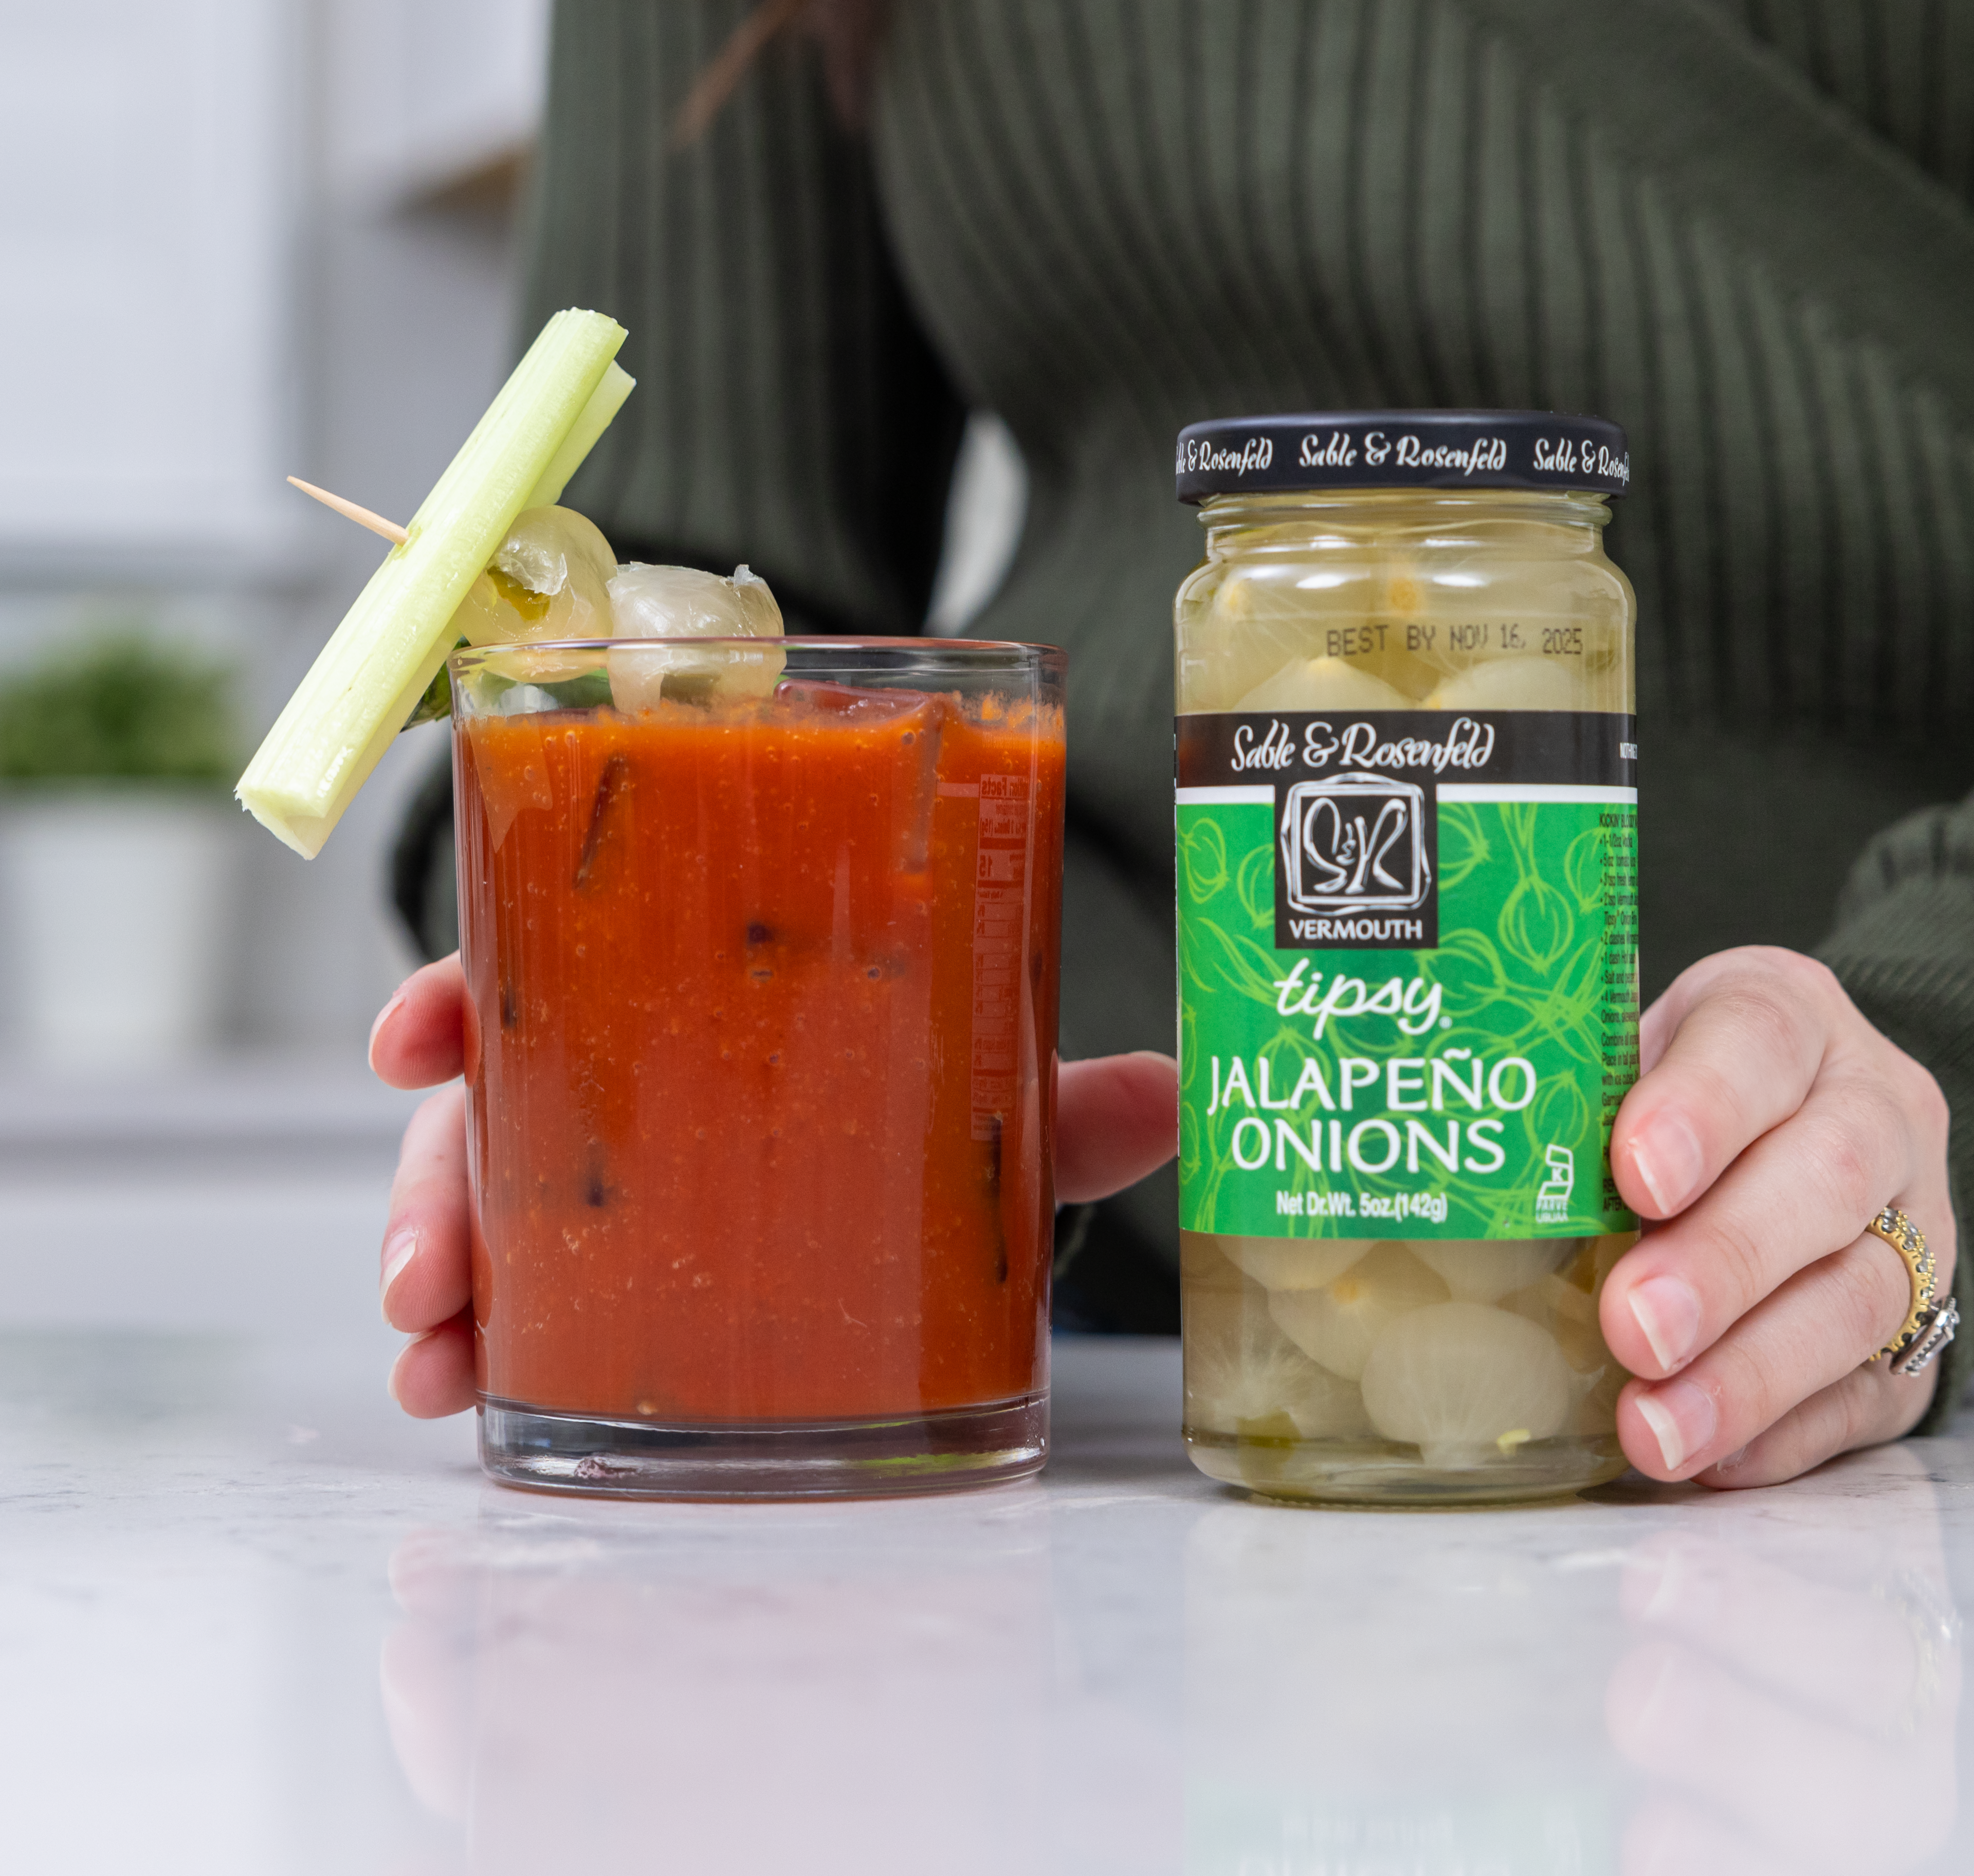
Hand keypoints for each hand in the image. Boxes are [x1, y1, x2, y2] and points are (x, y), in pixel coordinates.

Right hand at [369, 953, 1179, 1417]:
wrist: (896, 1152)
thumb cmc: (894, 1083)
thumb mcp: (969, 1084)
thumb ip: (1055, 1099)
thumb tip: (1170, 1101)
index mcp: (674, 993)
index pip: (544, 966)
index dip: (464, 995)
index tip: (415, 1040)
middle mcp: (616, 1071)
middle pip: (490, 1108)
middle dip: (432, 1190)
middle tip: (426, 1275)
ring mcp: (600, 1168)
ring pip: (482, 1207)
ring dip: (438, 1283)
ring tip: (434, 1365)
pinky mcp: (604, 1258)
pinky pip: (521, 1285)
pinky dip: (484, 1339)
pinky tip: (471, 1394)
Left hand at [1601, 947, 1955, 1487]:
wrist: (1808, 1131)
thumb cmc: (1677, 1093)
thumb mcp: (1631, 1055)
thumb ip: (1573, 1097)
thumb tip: (1449, 1161)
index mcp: (1787, 1018)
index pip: (1758, 1039)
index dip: (1700, 1109)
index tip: (1635, 1175)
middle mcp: (1872, 1110)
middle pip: (1824, 1179)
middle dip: (1722, 1261)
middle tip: (1632, 1324)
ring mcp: (1912, 1226)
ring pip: (1856, 1298)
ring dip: (1748, 1375)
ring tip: (1654, 1427)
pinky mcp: (1914, 1335)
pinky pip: (1865, 1393)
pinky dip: (1782, 1433)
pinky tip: (1707, 1459)